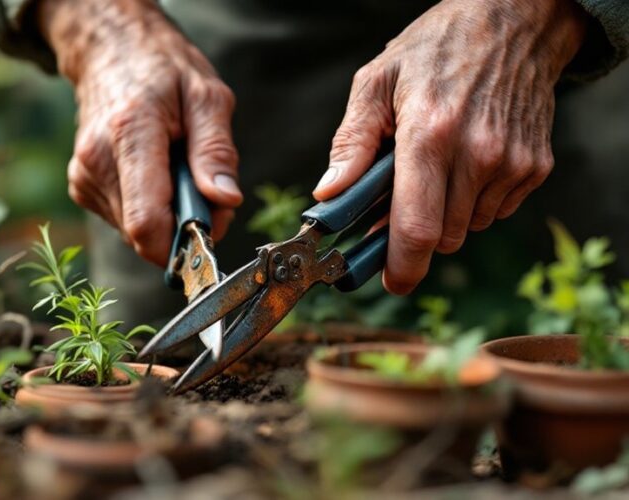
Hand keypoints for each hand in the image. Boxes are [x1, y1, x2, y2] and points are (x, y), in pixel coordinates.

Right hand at [38, 0, 241, 265]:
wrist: (109, 50)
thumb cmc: (164, 69)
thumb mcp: (207, 96)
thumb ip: (216, 150)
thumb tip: (225, 201)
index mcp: (130, 133)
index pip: (147, 222)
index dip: (184, 243)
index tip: (215, 225)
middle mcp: (97, 161)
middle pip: (146, 234)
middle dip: (185, 226)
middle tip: (207, 187)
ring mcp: (84, 177)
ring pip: (137, 232)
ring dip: (169, 216)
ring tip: (178, 168)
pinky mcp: (82, 187)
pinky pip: (126, 221)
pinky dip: (151, 207)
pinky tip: (156, 172)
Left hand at [313, 0, 586, 293]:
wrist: (515, 21)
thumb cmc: (436, 48)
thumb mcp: (377, 82)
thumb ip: (351, 143)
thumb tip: (328, 193)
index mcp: (429, 134)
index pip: (416, 227)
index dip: (401, 268)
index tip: (391, 281)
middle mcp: (476, 154)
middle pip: (441, 237)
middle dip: (415, 232)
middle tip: (401, 200)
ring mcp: (511, 163)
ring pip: (468, 228)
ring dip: (445, 214)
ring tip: (436, 166)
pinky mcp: (534, 166)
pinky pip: (495, 211)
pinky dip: (475, 200)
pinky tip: (467, 161)